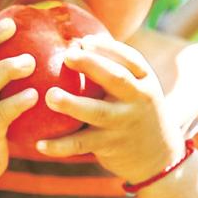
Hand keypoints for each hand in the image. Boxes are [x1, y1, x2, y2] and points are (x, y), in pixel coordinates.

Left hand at [37, 35, 185, 185]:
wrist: (157, 157)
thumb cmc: (135, 111)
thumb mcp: (137, 87)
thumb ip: (114, 67)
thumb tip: (77, 39)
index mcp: (144, 81)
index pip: (130, 58)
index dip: (107, 47)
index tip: (84, 40)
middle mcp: (137, 100)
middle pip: (116, 78)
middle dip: (92, 65)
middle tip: (67, 55)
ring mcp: (123, 124)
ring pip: (97, 113)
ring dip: (73, 104)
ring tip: (50, 96)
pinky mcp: (110, 146)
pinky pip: (82, 144)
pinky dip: (60, 145)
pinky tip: (39, 143)